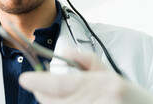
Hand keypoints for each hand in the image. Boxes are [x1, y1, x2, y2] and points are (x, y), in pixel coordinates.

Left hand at [19, 50, 152, 103]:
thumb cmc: (127, 94)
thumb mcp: (107, 71)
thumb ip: (83, 59)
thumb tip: (61, 53)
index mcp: (101, 84)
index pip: (58, 84)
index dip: (37, 81)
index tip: (25, 78)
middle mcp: (97, 102)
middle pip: (51, 101)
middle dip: (41, 92)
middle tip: (39, 85)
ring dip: (50, 102)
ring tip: (58, 95)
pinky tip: (68, 102)